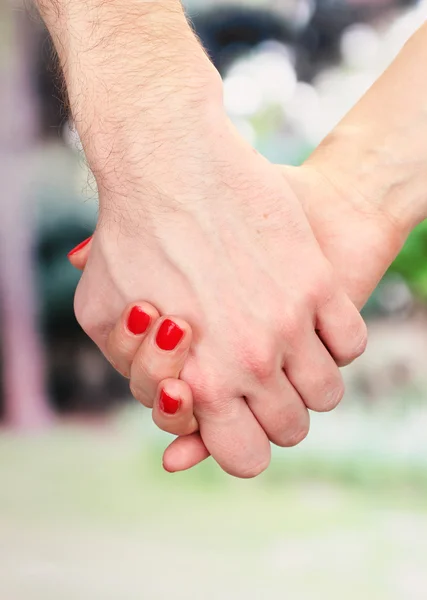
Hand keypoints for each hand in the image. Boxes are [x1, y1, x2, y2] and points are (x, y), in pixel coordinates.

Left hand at [69, 146, 395, 473]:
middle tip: (259, 382)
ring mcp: (292, 324)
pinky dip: (334, 343)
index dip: (239, 446)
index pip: (243, 458)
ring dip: (308, 381)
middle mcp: (252, 362)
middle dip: (274, 415)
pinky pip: (350, 343)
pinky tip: (310, 323)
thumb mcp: (103, 312)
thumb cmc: (129, 238)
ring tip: (288, 352)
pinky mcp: (320, 284)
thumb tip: (168, 392)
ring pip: (326, 392)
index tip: (234, 417)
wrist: (170, 164)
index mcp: (201, 382)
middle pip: (291, 430)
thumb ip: (129, 366)